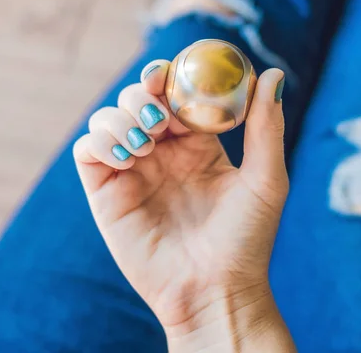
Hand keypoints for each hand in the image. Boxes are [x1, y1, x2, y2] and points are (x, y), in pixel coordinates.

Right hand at [73, 60, 293, 350]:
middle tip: (159, 115)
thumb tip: (273, 73)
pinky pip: (87, 150)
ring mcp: (132, 171)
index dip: (171, 76)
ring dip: (122, 117)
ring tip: (147, 145)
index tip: (173, 71)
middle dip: (143, 94)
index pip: (175, 93)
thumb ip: (265, 126)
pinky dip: (100, 140)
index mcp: (197, 144)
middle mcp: (162, 153)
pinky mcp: (107, 192)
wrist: (216, 289)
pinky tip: (128, 156)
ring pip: (108, 118)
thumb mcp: (265, 179)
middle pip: (137, 98)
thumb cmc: (246, 239)